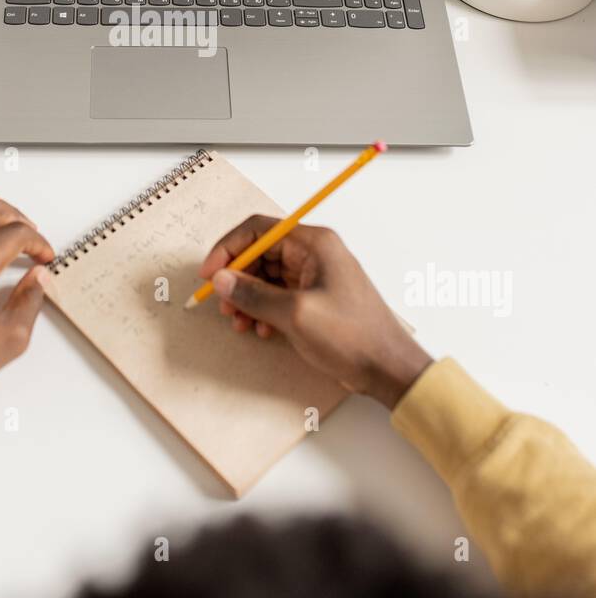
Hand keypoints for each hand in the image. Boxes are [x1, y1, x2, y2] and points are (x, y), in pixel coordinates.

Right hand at [198, 218, 432, 408]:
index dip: (229, 248)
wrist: (386, 368)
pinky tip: (260, 329)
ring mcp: (314, 276)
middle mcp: (314, 253)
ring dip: (247, 298)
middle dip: (237, 278)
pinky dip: (262, 310)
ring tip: (240, 322)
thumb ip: (254, 294)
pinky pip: (277, 295)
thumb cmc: (352, 335)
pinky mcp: (314, 298)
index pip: (259, 229)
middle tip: (223, 304)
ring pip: (265, 277)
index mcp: (314, 243)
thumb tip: (221, 279)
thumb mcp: (295, 314)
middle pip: (260, 253)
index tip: (210, 273)